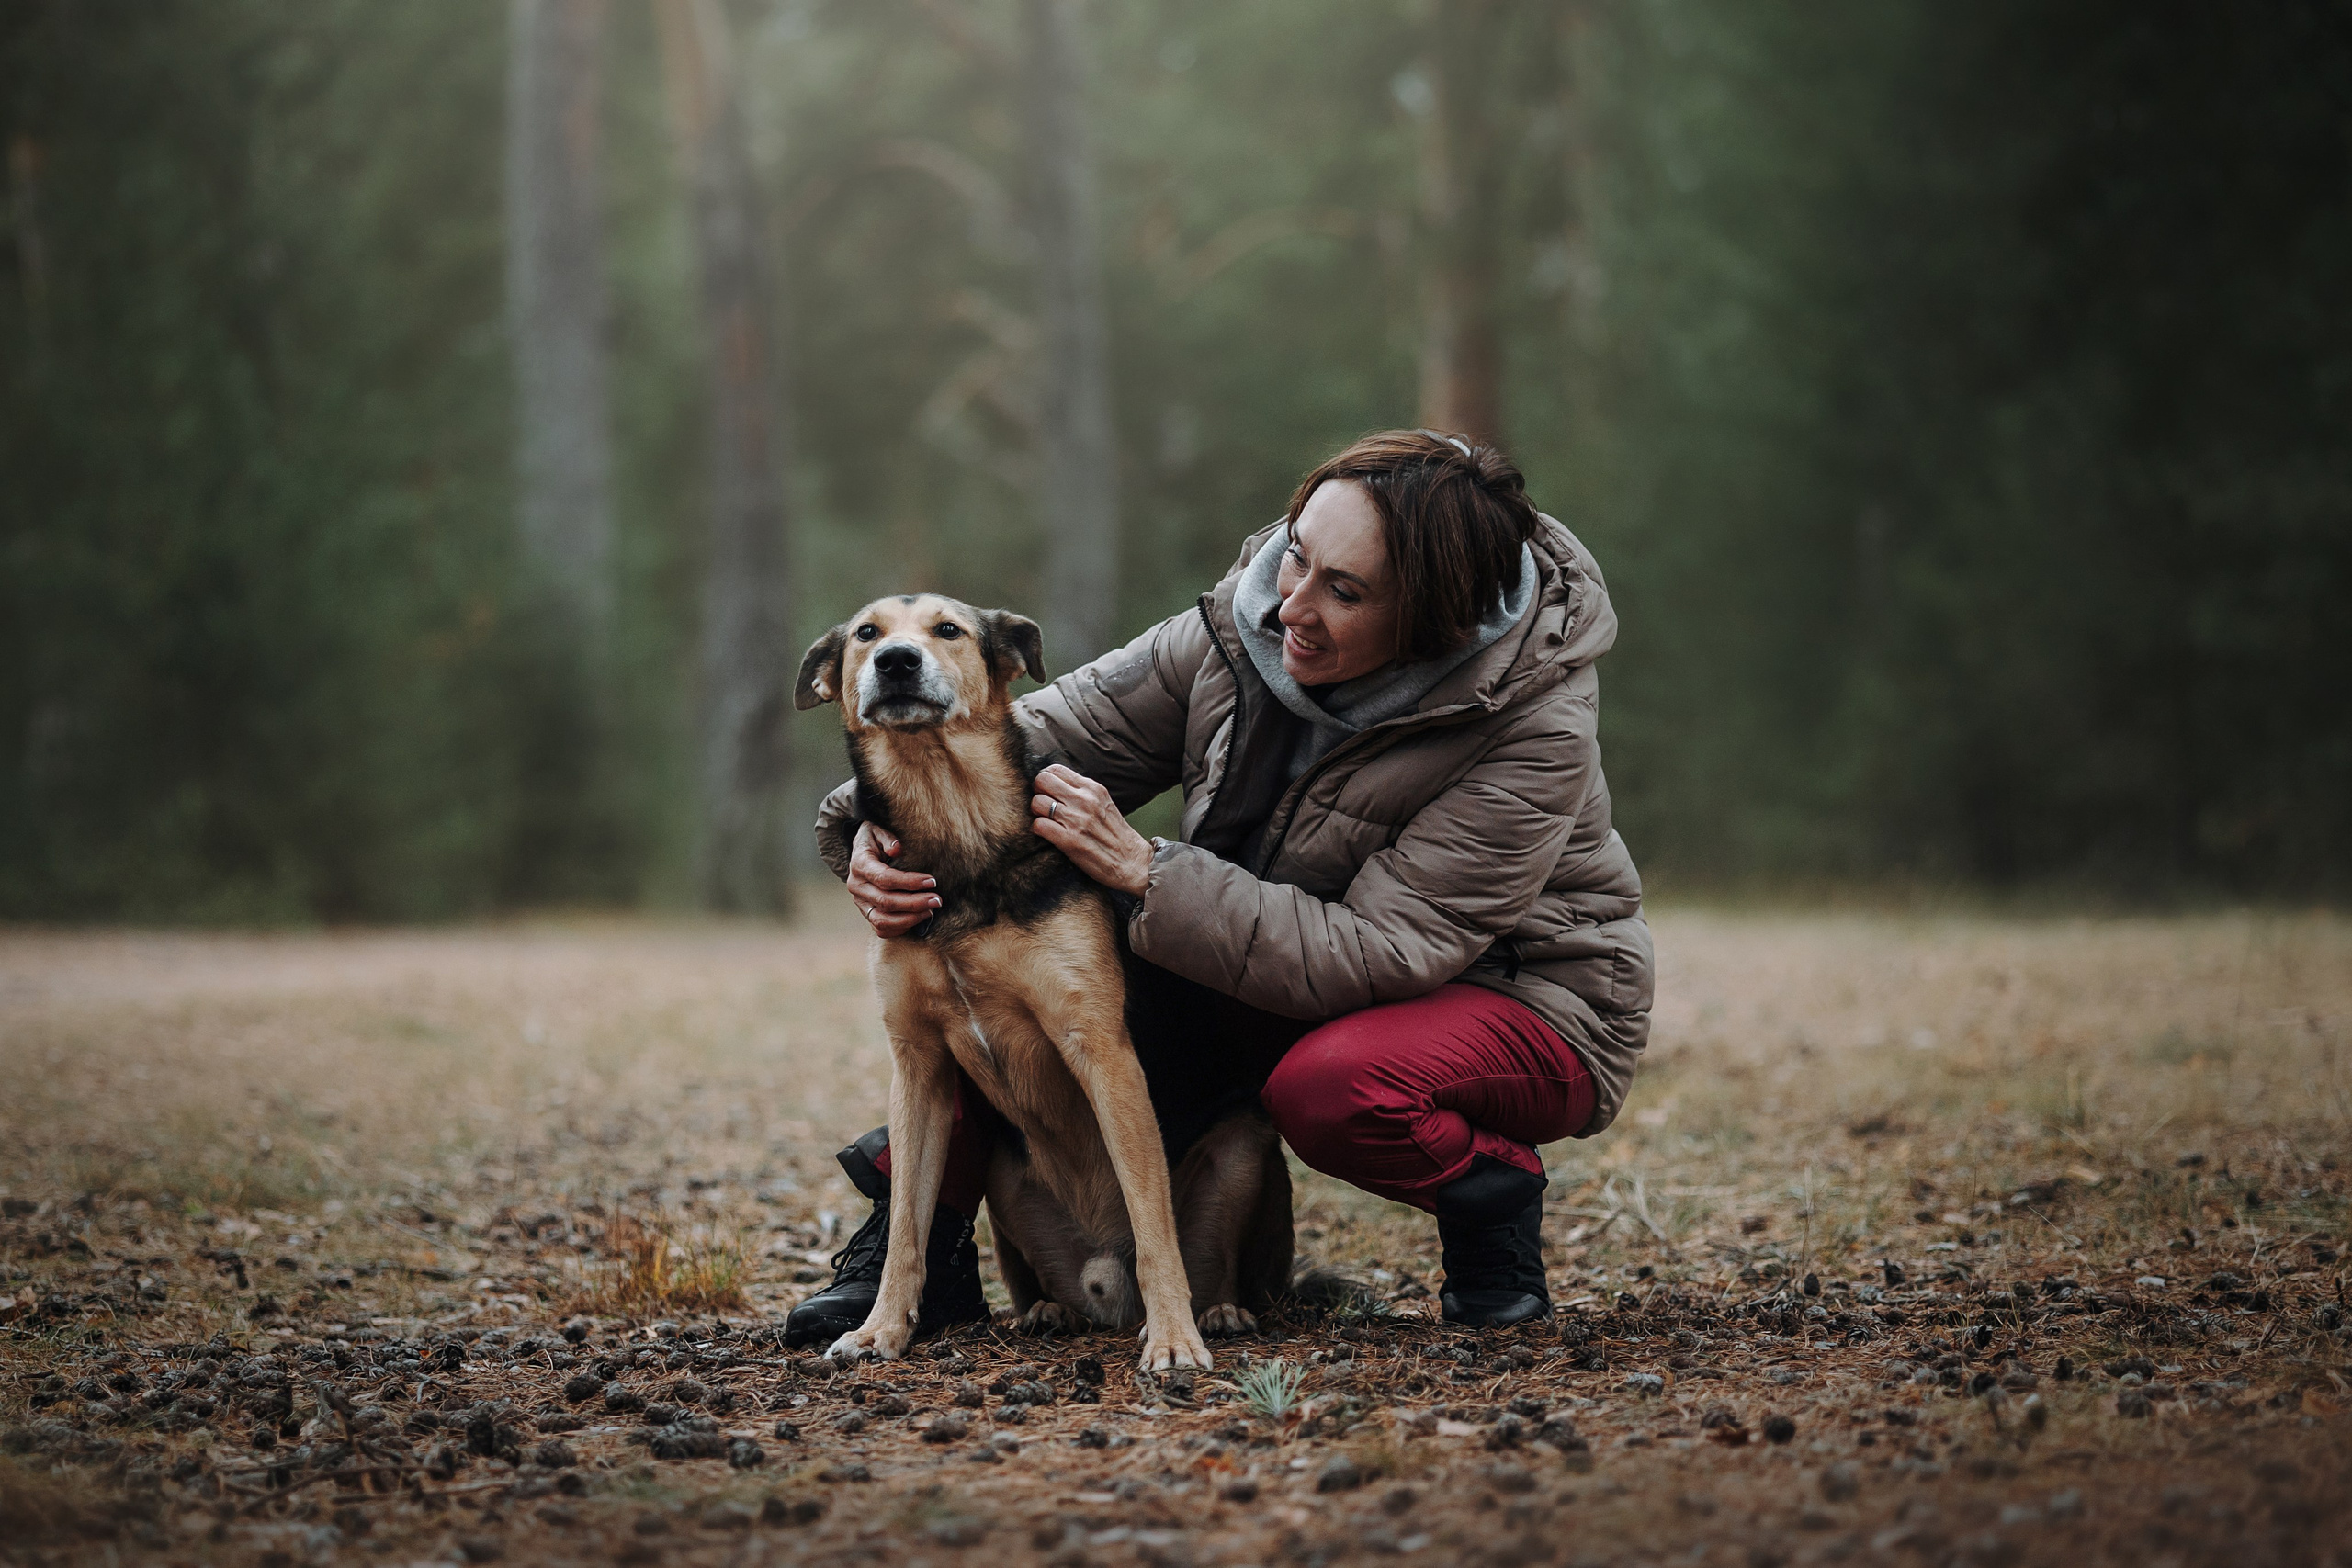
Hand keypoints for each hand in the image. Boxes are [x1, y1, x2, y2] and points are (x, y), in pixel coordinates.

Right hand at [847, 822, 939, 936]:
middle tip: (937, 900)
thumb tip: (897, 848)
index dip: (910, 882)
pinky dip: (900, 928)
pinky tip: (918, 919)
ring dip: (909, 919)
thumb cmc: (875, 839)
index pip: (885, 878)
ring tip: (930, 911)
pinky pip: (881, 929)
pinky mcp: (867, 913)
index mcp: (859, 865)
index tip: (932, 881)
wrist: (861, 852)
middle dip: (914, 903)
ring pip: (882, 920)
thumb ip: (887, 837)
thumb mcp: (877, 829)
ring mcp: (860, 903)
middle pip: (886, 902)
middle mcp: (857, 887)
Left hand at [1031, 764, 1154, 896]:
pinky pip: (1039, 825)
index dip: (1046, 780)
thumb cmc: (1116, 835)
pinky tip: (1047, 835)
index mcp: (1093, 788)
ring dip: (1036, 813)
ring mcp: (1076, 820)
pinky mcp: (1069, 841)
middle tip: (1043, 805)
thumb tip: (1057, 785)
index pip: (1056, 769)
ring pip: (1037, 802)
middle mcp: (1085, 800)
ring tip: (1045, 821)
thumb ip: (1083, 793)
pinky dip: (1038, 830)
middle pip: (1042, 780)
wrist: (1133, 862)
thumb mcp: (1104, 803)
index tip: (1048, 792)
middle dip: (1037, 792)